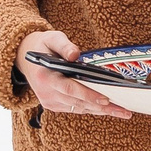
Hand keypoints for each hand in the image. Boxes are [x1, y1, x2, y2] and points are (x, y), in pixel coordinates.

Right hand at [18, 30, 133, 119]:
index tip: (105, 99)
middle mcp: (46, 93)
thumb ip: (64, 45)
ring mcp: (50, 102)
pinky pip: (76, 108)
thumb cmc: (43, 46)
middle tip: (124, 111)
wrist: (26, 58)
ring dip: (101, 111)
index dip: (88, 95)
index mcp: (45, 77)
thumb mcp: (52, 38)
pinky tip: (109, 109)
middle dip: (103, 107)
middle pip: (78, 102)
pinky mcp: (54, 106)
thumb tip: (76, 54)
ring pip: (80, 108)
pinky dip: (92, 109)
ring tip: (123, 113)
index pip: (69, 89)